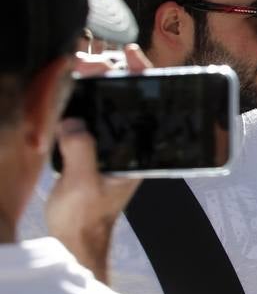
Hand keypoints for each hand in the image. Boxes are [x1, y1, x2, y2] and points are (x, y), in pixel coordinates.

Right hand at [45, 45, 152, 283]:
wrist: (76, 237)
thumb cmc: (86, 216)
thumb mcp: (83, 184)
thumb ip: (82, 152)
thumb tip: (74, 123)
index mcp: (138, 150)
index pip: (148, 103)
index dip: (143, 75)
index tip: (132, 55)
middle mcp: (128, 142)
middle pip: (127, 97)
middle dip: (113, 73)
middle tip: (92, 62)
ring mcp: (110, 143)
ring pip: (108, 103)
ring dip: (96, 83)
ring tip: (80, 67)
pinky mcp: (90, 147)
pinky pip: (90, 116)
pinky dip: (81, 99)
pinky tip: (71, 87)